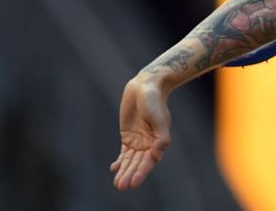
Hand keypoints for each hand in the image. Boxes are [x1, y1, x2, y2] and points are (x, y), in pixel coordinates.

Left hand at [110, 76, 170, 190]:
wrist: (145, 88)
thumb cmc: (155, 102)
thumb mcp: (160, 119)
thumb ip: (161, 138)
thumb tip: (157, 156)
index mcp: (158, 142)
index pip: (148, 161)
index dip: (141, 172)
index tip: (134, 183)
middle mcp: (148, 144)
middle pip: (138, 164)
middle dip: (130, 175)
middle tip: (122, 186)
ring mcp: (137, 141)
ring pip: (130, 161)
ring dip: (124, 172)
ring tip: (118, 184)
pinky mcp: (127, 136)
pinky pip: (123, 153)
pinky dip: (119, 161)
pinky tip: (114, 169)